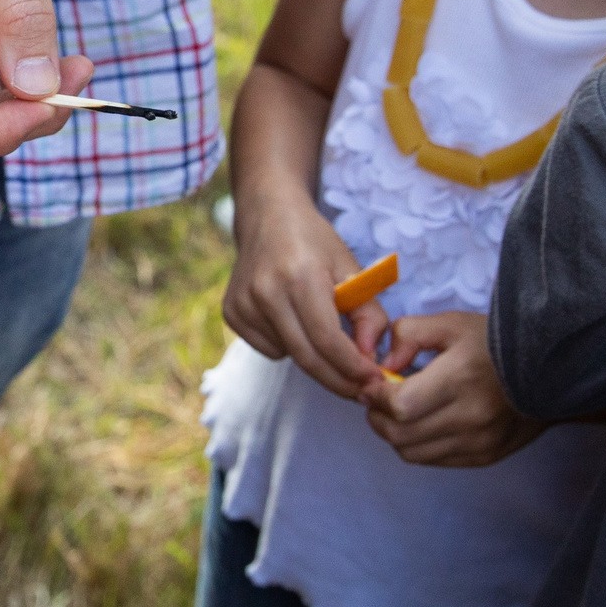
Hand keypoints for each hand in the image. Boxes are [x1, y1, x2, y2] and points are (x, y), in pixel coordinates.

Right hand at [220, 195, 379, 398]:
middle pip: (307, 357)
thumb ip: (369, 315)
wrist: (268, 217)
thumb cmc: (315, 243)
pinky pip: (269, 349)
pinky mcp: (231, 312)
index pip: (328, 340)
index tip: (374, 380)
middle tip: (361, 389)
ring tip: (320, 326)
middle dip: (339, 380)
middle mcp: (265, 291)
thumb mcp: (352, 270)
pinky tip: (289, 317)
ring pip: (289, 356)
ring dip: (314, 356)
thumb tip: (369, 359)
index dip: (354, 368)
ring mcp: (243, 303)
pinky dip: (287, 344)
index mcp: (300, 276)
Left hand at [359, 310, 544, 465]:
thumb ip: (408, 335)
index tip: (371, 385)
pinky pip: (434, 460)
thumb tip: (383, 366)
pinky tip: (423, 423)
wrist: (550, 372)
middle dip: (377, 417)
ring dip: (394, 434)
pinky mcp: (485, 456)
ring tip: (400, 411)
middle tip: (379, 400)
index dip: (376, 397)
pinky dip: (417, 445)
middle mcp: (471, 416)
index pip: (399, 406)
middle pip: (399, 435)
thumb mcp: (449, 323)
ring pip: (411, 453)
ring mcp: (479, 441)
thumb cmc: (493, 343)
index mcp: (460, 379)